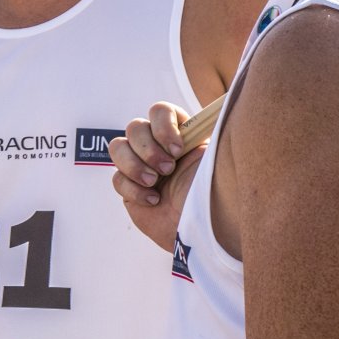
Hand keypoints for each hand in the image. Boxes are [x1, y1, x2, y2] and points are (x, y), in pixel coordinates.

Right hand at [110, 102, 202, 252]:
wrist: (204, 233)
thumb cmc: (215, 196)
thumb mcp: (215, 159)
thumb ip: (208, 132)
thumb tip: (221, 105)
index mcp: (181, 135)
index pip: (159, 111)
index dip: (163, 126)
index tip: (177, 149)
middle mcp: (159, 147)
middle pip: (134, 127)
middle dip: (148, 148)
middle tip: (167, 169)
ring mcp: (141, 167)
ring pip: (117, 147)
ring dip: (135, 165)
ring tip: (155, 183)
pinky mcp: (129, 189)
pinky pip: (117, 178)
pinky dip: (133, 189)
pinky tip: (153, 200)